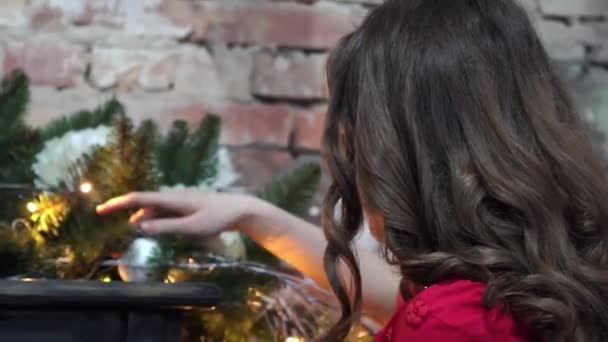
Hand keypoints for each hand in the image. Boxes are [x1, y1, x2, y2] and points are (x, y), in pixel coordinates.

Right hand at [96, 188, 257, 235]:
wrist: (239, 209)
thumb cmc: (217, 218)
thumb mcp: (191, 227)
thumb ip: (165, 227)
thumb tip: (138, 227)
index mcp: (171, 198)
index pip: (137, 198)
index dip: (117, 204)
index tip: (99, 211)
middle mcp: (172, 196)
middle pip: (143, 206)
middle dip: (128, 217)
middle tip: (116, 234)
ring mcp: (179, 201)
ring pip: (154, 211)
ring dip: (144, 222)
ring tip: (137, 238)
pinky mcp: (185, 206)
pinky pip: (164, 213)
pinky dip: (156, 222)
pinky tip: (158, 233)